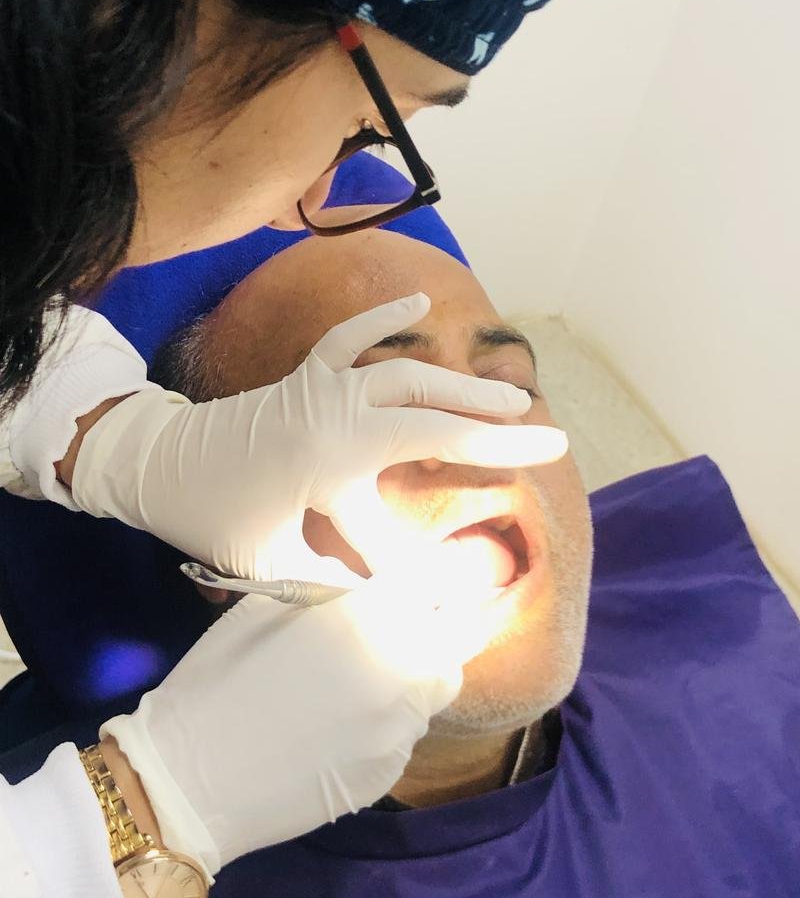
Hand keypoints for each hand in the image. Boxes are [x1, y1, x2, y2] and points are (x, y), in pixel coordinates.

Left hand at [72, 293, 566, 581]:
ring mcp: (323, 386)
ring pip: (409, 375)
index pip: (425, 469)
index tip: (522, 499)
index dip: (480, 484)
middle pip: (432, 411)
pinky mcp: (307, 374)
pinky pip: (352, 336)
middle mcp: (337, 411)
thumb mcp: (278, 565)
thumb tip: (411, 596)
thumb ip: (346, 579)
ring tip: (512, 395)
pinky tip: (421, 301)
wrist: (157, 466)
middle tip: (546, 431)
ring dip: (462, 385)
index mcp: (334, 456)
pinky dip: (387, 319)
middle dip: (493, 423)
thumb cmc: (215, 520)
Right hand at [101, 574, 480, 874]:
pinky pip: (409, 730)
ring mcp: (401, 727)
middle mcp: (401, 669)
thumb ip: (334, 592)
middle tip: (406, 621)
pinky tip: (348, 720)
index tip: (413, 579)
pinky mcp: (390, 772)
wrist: (191, 777)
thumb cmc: (221, 675)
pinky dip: (393, 716)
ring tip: (373, 670)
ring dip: (419, 667)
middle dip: (437, 621)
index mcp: (368, 618)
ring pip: (438, 684)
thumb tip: (368, 590)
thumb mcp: (271, 605)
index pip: (432, 581)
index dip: (425, 577)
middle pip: (455, 632)